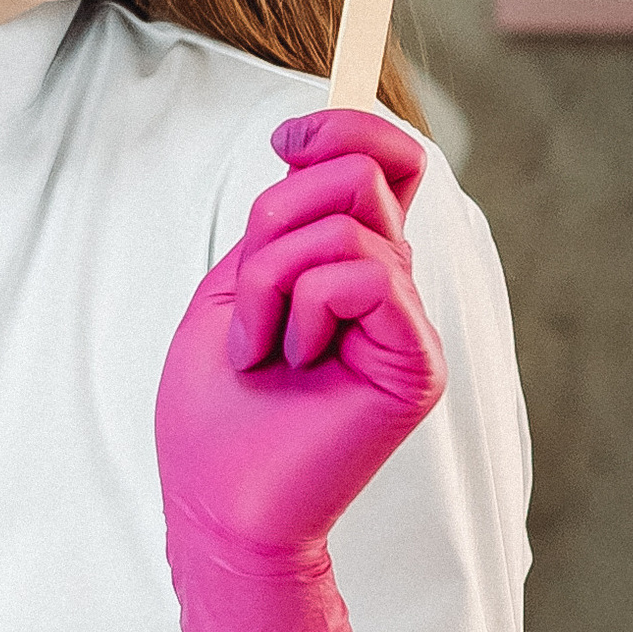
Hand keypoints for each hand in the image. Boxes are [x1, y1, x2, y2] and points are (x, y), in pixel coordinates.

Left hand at [155, 109, 445, 631]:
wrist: (216, 505)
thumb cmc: (217, 411)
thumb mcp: (237, 285)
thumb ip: (285, 219)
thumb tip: (315, 137)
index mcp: (357, 270)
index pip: (390, 161)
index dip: (347, 127)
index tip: (282, 143)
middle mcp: (395, 292)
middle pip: (361, 175)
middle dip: (276, 221)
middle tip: (252, 304)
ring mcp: (410, 327)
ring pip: (349, 224)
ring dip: (273, 280)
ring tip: (264, 348)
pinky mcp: (416, 362)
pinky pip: (364, 275)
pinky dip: (301, 308)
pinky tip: (290, 363)